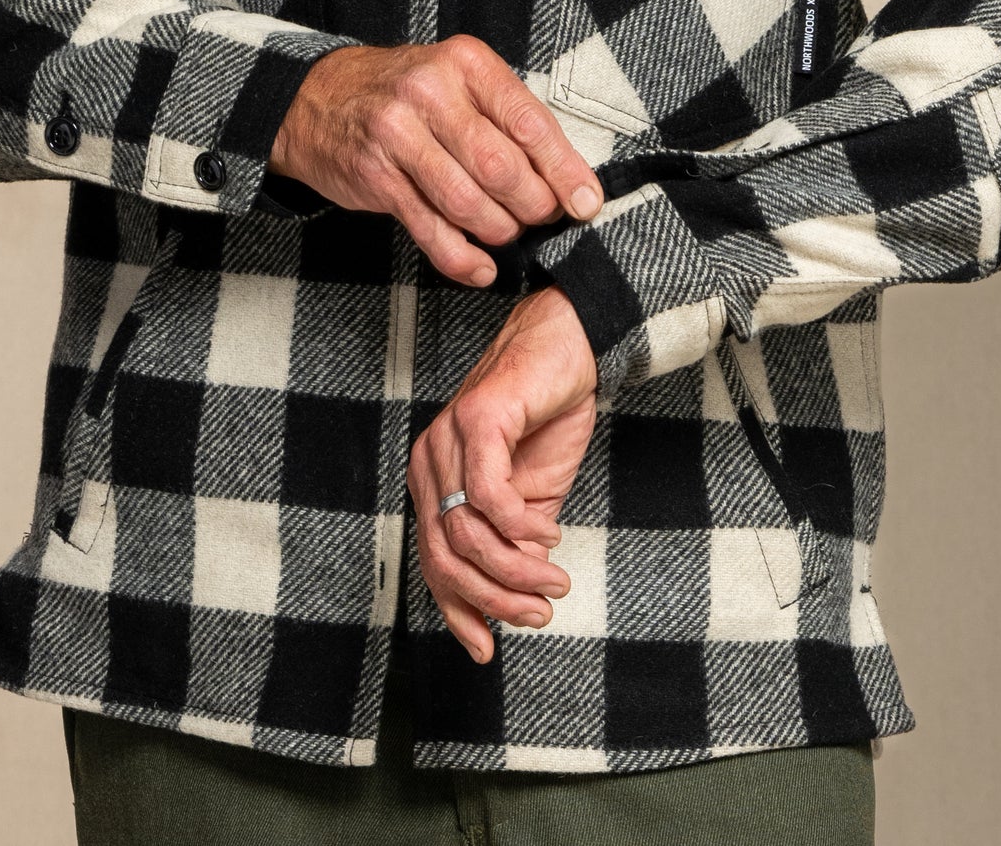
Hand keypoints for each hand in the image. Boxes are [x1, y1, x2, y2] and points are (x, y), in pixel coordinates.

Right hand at [269, 36, 603, 287]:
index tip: (585, 202)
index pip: (529, 122)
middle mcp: (431, 93)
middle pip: (501, 166)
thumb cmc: (402, 92)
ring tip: (506, 235)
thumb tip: (563, 177)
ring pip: (468, 202)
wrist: (316, 98)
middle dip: (532, 205)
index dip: (564, 170)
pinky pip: (430, 229)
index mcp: (466, 63)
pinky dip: (462, 257)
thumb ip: (505, 118)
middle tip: (542, 219)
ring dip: (498, 231)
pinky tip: (480, 267)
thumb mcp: (456, 80)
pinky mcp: (376, 176)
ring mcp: (398, 135)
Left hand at [408, 285, 597, 661]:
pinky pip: (488, 494)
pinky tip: (548, 534)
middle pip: (444, 555)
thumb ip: (511, 546)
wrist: (571, 350)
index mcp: (433, 481)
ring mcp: (448, 438)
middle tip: (540, 610)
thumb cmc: (547, 421)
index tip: (486, 650)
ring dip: (514, 569)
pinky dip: (519, 526)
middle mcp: (429, 461)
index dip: (457, 610)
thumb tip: (508, 610)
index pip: (432, 561)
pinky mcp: (478, 419)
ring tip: (554, 580)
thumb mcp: (529, 502)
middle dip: (493, 597)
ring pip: (466, 531)